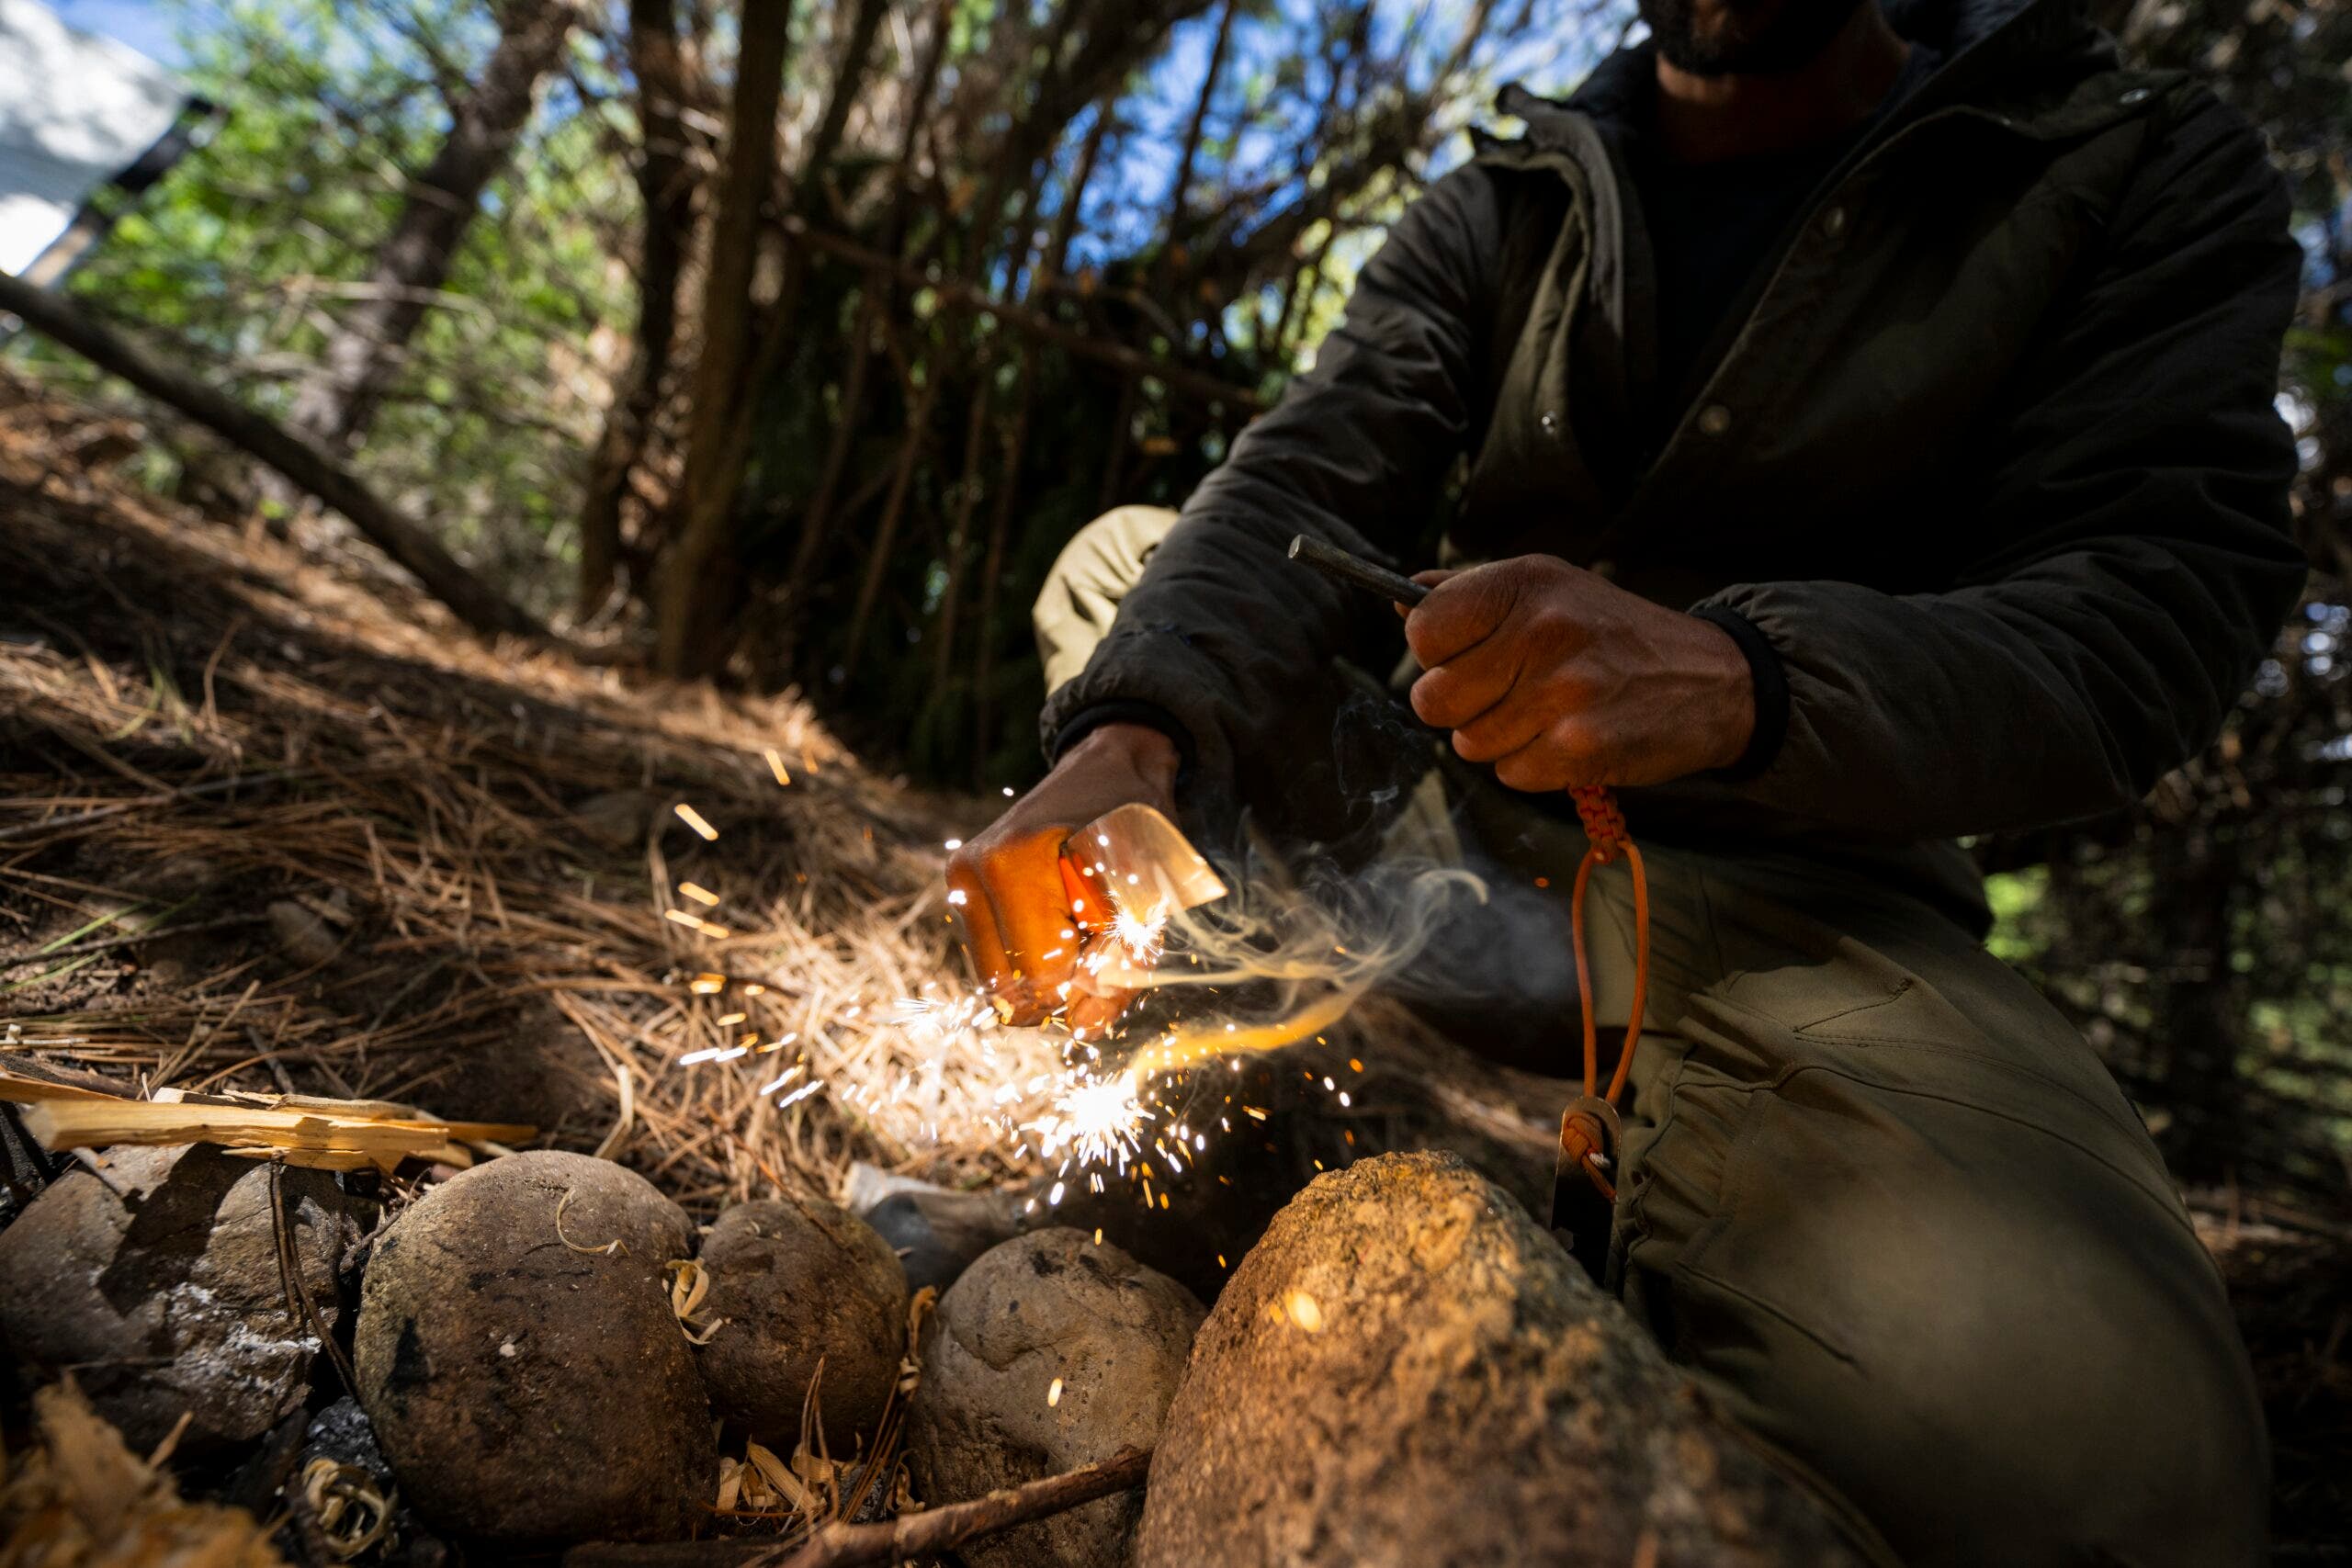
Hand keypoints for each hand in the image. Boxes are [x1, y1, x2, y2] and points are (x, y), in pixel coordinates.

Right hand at [946, 722, 1179, 1034]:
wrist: (1110, 767)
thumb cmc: (1138, 826)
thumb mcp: (1150, 894)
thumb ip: (1122, 968)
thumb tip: (1083, 1032)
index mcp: (1015, 863)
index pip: (1042, 977)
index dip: (1090, 985)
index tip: (1120, 944)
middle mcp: (973, 870)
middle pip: (1009, 989)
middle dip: (1063, 986)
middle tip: (1100, 937)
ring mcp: (959, 878)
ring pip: (997, 982)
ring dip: (1046, 974)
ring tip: (1080, 923)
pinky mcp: (960, 888)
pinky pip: (993, 960)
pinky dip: (1031, 958)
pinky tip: (1057, 919)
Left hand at [1402, 556, 1754, 791]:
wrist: (1713, 680)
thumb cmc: (1614, 633)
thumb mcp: (1551, 588)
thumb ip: (1473, 593)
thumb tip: (1401, 600)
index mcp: (1526, 583)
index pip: (1423, 628)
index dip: (1436, 652)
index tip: (1464, 655)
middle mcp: (1542, 630)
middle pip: (1433, 698)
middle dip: (1460, 705)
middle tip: (1507, 692)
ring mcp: (1562, 691)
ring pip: (1469, 742)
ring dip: (1500, 738)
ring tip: (1548, 712)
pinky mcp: (1580, 747)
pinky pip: (1511, 773)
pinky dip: (1533, 765)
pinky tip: (1570, 738)